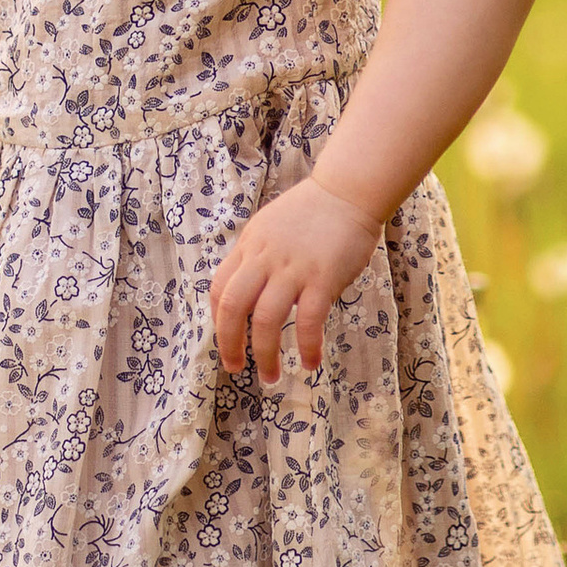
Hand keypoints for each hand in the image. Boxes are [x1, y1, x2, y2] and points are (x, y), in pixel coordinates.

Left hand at [209, 175, 382, 383]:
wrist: (348, 190)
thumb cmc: (313, 212)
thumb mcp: (270, 228)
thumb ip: (257, 258)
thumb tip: (252, 295)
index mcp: (249, 246)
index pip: (218, 287)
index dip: (217, 320)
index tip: (226, 339)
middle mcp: (264, 258)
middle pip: (231, 307)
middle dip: (228, 344)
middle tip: (235, 367)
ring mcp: (293, 268)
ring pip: (265, 320)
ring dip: (265, 354)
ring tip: (270, 376)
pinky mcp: (323, 277)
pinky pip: (308, 321)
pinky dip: (307, 347)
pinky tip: (310, 363)